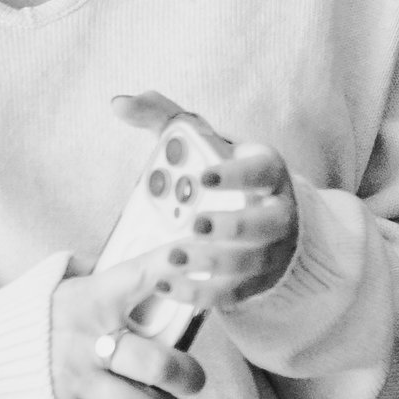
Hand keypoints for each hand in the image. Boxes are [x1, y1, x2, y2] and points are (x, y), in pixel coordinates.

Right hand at [48, 259, 205, 398]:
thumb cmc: (26, 316)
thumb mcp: (58, 282)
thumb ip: (102, 274)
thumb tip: (155, 265)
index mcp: (91, 297)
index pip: (146, 275)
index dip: (181, 271)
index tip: (208, 271)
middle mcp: (86, 340)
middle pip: (157, 363)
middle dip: (188, 375)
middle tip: (193, 380)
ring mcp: (75, 382)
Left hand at [175, 135, 299, 307]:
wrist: (264, 217)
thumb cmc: (226, 173)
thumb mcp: (203, 142)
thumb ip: (164, 119)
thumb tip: (119, 104)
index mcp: (268, 172)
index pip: (261, 172)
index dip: (235, 176)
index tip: (203, 177)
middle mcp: (278, 213)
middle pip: (265, 224)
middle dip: (230, 226)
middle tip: (194, 224)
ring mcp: (271, 252)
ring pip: (248, 263)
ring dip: (210, 264)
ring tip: (171, 257)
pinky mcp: (256, 282)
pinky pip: (231, 293)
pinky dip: (199, 293)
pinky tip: (167, 284)